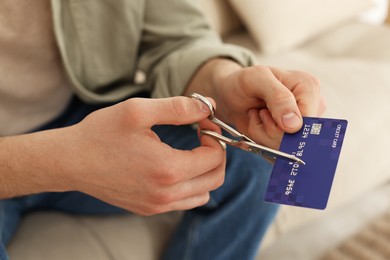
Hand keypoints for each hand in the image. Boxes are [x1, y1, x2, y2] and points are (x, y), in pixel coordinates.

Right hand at [58, 97, 225, 215]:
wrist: (70, 161)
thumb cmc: (101, 133)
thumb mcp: (138, 111)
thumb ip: (178, 108)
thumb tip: (207, 106)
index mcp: (168, 169)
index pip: (214, 157)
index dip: (214, 135)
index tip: (203, 121)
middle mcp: (166, 194)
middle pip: (215, 178)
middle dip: (215, 153)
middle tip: (202, 135)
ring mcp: (157, 205)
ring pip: (203, 193)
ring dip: (205, 171)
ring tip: (190, 150)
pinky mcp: (149, 208)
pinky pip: (185, 201)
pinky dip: (191, 184)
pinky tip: (175, 165)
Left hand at [185, 59, 325, 149]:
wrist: (231, 94)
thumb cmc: (244, 82)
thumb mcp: (256, 79)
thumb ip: (278, 97)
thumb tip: (295, 125)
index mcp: (308, 87)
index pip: (308, 121)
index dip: (284, 127)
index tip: (264, 114)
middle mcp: (311, 107)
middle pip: (297, 138)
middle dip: (270, 132)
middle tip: (258, 114)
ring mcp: (302, 124)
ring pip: (286, 148)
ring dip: (263, 136)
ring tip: (257, 117)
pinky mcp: (290, 137)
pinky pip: (278, 152)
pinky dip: (262, 142)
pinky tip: (258, 125)